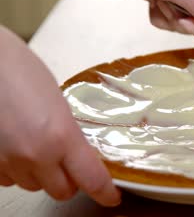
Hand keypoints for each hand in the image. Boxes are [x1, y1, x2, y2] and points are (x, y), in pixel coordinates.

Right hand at [0, 26, 120, 206]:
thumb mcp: (59, 102)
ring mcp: (7, 162)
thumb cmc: (18, 70)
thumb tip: (78, 153)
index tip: (111, 196)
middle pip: (62, 191)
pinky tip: (16, 147)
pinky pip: (8, 180)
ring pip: (33, 186)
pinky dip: (17, 170)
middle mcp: (34, 156)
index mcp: (61, 136)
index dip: (105, 192)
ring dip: (41, 175)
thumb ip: (70, 133)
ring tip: (38, 146)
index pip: (91, 179)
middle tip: (71, 163)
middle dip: (70, 181)